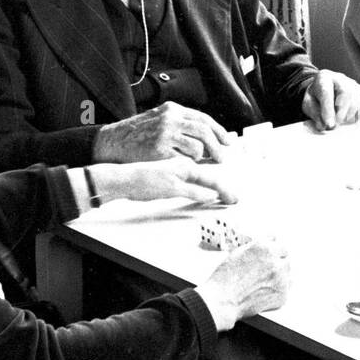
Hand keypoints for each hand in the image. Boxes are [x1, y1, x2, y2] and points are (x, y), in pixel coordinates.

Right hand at [90, 157, 239, 204]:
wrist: (123, 177)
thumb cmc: (142, 178)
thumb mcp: (167, 173)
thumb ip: (184, 178)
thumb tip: (200, 189)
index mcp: (181, 161)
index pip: (207, 167)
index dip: (222, 179)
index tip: (229, 190)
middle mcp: (181, 164)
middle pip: (211, 174)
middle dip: (226, 188)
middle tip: (236, 198)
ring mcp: (176, 174)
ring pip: (205, 180)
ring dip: (221, 190)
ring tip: (231, 199)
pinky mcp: (169, 186)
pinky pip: (191, 190)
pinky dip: (203, 195)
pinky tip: (212, 198)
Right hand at [94, 101, 232, 162]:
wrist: (110, 143)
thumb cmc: (134, 134)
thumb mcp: (157, 119)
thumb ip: (180, 124)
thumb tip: (206, 136)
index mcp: (172, 110)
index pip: (203, 119)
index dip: (219, 131)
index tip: (227, 142)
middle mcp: (170, 119)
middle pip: (204, 132)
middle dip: (217, 147)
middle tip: (221, 158)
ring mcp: (164, 134)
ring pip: (197, 147)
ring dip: (199, 157)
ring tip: (195, 161)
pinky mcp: (159, 151)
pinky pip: (184, 160)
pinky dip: (187, 164)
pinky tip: (183, 166)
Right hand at [196, 241, 290, 329]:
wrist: (222, 301)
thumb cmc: (225, 278)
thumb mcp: (238, 253)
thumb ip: (257, 246)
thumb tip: (270, 241)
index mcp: (264, 247)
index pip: (279, 244)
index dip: (273, 251)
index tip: (270, 256)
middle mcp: (275, 261)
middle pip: (286, 258)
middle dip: (278, 262)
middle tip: (265, 271)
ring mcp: (281, 279)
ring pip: (288, 273)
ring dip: (280, 275)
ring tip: (263, 282)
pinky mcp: (282, 295)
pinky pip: (287, 288)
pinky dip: (278, 289)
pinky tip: (264, 291)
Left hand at [302, 70, 359, 130]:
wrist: (325, 89)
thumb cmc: (316, 97)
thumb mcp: (309, 104)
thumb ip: (315, 114)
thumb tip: (324, 126)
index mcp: (323, 78)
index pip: (326, 92)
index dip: (328, 110)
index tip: (329, 125)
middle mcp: (340, 78)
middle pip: (347, 93)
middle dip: (342, 113)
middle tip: (335, 126)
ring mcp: (353, 84)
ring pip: (357, 100)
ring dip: (349, 116)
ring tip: (339, 122)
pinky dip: (357, 116)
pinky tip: (348, 119)